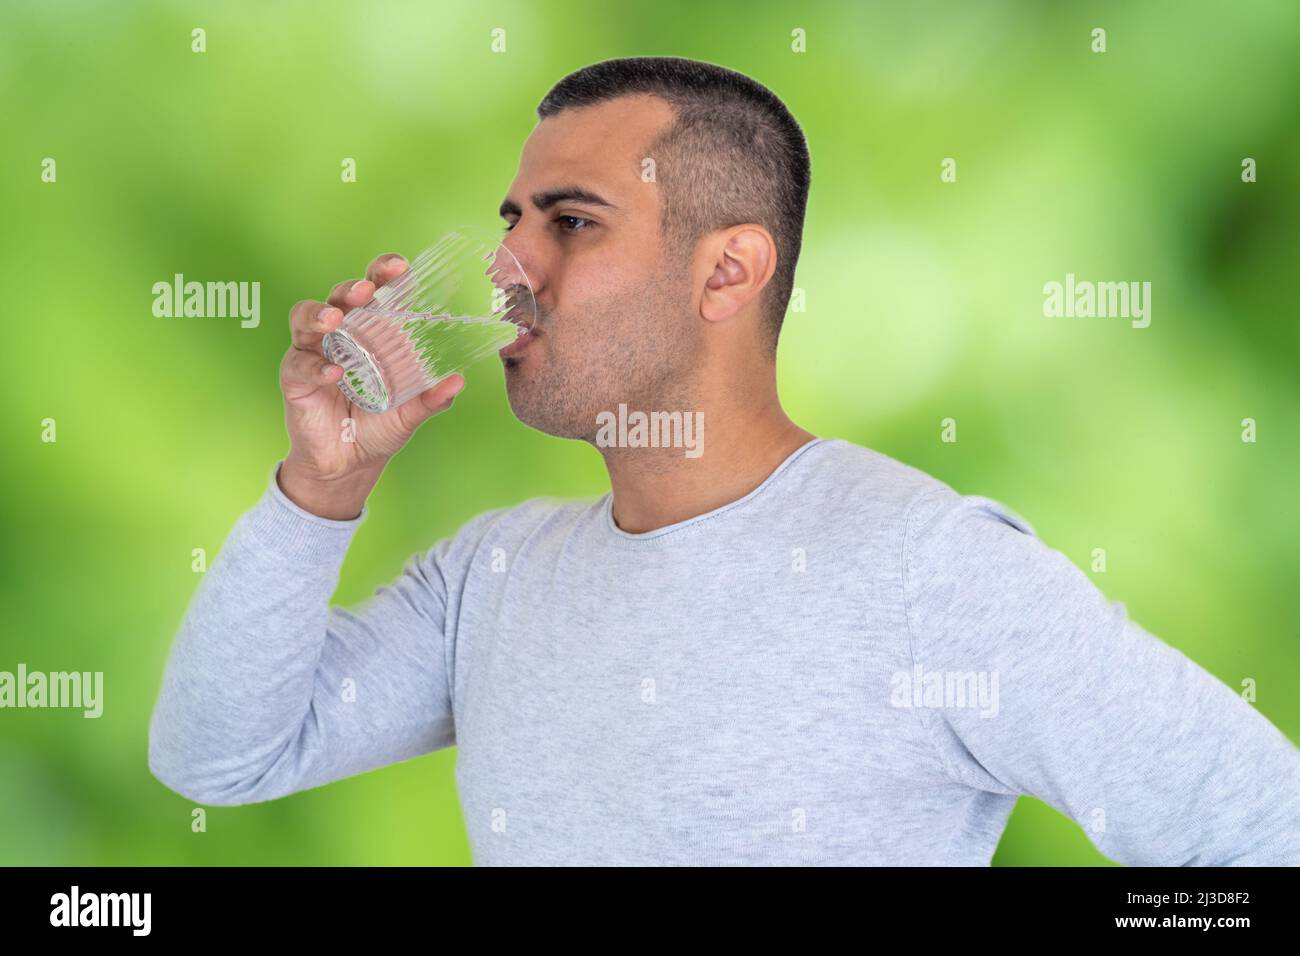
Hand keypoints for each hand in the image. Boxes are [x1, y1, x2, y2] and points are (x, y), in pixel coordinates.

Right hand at [277, 252, 465, 517]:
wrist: (350, 464)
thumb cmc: (379, 426)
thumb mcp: (410, 413)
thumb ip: (432, 398)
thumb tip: (458, 381)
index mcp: (373, 332)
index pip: (377, 291)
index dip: (384, 273)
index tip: (401, 267)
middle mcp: (342, 334)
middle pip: (340, 296)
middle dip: (352, 287)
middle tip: (366, 290)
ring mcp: (314, 352)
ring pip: (305, 317)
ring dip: (319, 314)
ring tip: (335, 319)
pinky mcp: (295, 377)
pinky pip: (300, 363)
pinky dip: (316, 366)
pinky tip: (333, 372)